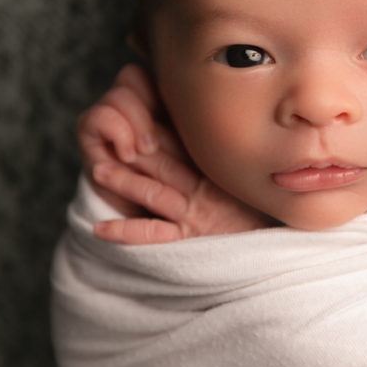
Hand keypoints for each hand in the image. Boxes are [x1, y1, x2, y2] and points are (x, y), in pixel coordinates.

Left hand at [76, 64, 275, 243]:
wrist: (268, 255)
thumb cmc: (250, 215)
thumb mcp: (239, 180)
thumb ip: (218, 158)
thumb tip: (196, 134)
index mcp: (214, 169)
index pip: (182, 141)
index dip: (155, 126)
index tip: (133, 111)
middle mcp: (204, 189)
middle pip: (164, 161)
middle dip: (134, 146)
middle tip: (109, 132)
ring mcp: (194, 214)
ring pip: (155, 191)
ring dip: (125, 181)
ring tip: (98, 170)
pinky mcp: (188, 241)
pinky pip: (153, 234)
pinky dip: (125, 231)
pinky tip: (100, 228)